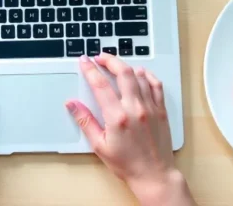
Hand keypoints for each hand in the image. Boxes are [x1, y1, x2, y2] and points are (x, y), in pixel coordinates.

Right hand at [66, 54, 195, 205]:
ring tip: (116, 64)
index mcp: (117, 117)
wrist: (154, 175)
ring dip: (126, 66)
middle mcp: (135, 108)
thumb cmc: (127, 164)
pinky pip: (156, 85)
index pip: (100, 85)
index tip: (85, 61)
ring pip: (139, 75)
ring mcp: (150, 107)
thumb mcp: (99, 145)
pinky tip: (140, 73)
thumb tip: (72, 104)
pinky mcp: (161, 110)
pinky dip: (147, 75)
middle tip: (100, 57)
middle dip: (109, 60)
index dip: (90, 69)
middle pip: (122, 72)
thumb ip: (85, 121)